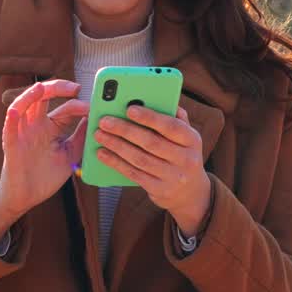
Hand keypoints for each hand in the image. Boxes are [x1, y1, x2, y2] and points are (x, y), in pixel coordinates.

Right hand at [0, 80, 87, 237]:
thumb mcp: (70, 155)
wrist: (27, 197)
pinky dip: (11, 118)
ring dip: (30, 95)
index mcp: (51, 127)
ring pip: (22, 105)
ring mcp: (22, 133)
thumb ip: (80, 137)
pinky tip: (16, 111)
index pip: (65, 108)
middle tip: (74, 88)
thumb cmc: (45, 176)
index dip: (79, 105)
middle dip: (58, 88)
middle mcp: (36, 125)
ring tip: (41, 88)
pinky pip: (9, 128)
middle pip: (42, 97)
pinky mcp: (11, 145)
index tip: (94, 108)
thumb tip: (94, 119)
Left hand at [93, 105, 210, 235]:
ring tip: (99, 134)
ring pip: (139, 158)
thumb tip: (152, 99)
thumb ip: (173, 117)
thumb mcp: (185, 136)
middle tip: (104, 121)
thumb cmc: (181, 153)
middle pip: (151, 142)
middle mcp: (186, 159)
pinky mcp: (159, 190)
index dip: (150, 118)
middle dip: (125, 130)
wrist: (190, 192)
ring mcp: (173, 177)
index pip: (171, 126)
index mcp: (192, 140)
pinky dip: (116, 162)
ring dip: (116, 146)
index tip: (129, 108)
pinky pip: (133, 174)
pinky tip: (102, 153)